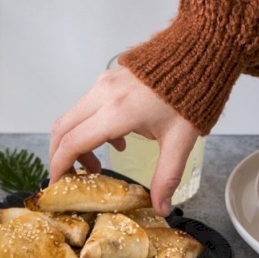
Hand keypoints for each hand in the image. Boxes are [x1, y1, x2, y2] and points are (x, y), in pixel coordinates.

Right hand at [49, 64, 200, 215]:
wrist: (200, 49)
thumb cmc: (193, 92)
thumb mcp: (181, 141)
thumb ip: (167, 176)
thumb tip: (161, 208)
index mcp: (117, 112)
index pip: (72, 142)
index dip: (59, 166)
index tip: (57, 185)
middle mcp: (102, 95)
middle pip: (62, 129)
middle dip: (59, 156)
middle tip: (69, 178)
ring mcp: (102, 83)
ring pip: (71, 117)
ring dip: (74, 142)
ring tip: (96, 164)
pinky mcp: (107, 77)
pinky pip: (85, 106)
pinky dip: (87, 127)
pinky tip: (115, 140)